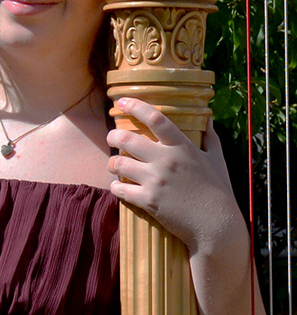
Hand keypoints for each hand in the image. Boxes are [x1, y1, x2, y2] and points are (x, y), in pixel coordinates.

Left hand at [105, 97, 239, 254]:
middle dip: (113, 137)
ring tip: (114, 165)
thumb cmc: (218, 192)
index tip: (121, 102)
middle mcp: (166, 161)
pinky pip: (119, 189)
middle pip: (126, 140)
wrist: (216, 227)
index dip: (135, 106)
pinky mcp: (148, 200)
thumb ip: (210, 137)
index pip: (155, 119)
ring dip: (112, 164)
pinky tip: (118, 186)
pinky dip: (115, 187)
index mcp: (182, 147)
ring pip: (118, 164)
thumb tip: (207, 117)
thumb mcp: (217, 160)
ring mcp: (155, 181)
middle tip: (112, 138)